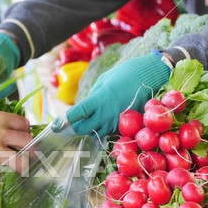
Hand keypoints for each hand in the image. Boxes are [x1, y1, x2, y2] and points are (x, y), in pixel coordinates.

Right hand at [0, 111, 31, 175]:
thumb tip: (8, 136)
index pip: (24, 123)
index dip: (27, 132)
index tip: (25, 140)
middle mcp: (0, 132)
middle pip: (29, 141)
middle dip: (33, 150)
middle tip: (32, 156)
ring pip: (22, 160)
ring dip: (23, 166)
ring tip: (21, 170)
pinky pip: (2, 175)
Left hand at [52, 53, 170, 136]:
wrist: (153, 77)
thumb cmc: (126, 74)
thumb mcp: (104, 80)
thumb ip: (91, 96)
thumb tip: (82, 108)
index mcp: (98, 100)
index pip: (76, 115)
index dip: (63, 121)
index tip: (54, 126)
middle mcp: (106, 114)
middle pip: (82, 129)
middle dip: (74, 127)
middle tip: (70, 123)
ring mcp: (116, 122)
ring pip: (94, 133)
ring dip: (89, 128)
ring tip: (90, 119)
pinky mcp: (124, 127)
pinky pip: (107, 132)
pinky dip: (102, 128)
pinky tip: (104, 119)